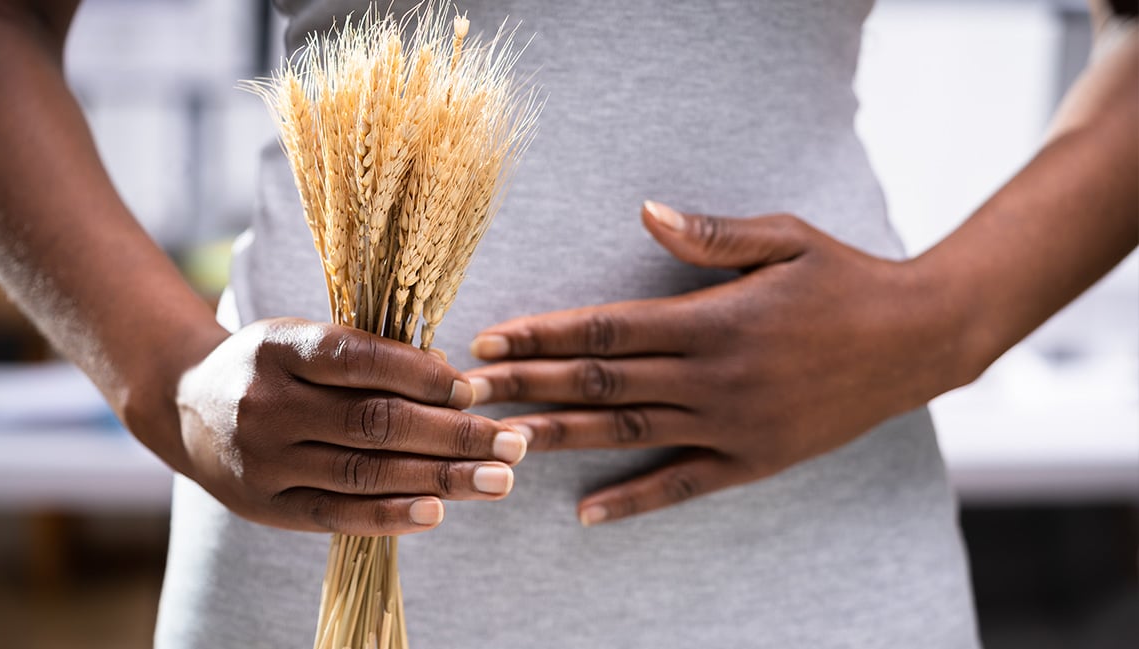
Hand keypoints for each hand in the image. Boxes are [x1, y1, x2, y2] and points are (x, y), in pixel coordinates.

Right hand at [175, 317, 527, 535]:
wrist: (185, 407)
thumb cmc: (271, 367)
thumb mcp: (304, 339)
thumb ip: (367, 356)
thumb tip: (450, 378)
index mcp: (279, 347)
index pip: (359, 359)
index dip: (421, 375)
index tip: (472, 388)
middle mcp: (266, 404)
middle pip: (373, 422)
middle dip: (453, 434)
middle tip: (513, 443)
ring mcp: (262, 460)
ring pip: (363, 471)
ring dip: (439, 478)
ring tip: (497, 480)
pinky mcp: (265, 506)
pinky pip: (336, 513)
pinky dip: (390, 514)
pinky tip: (438, 511)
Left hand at [465, 202, 970, 525]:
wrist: (918, 339)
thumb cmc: (846, 279)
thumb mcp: (786, 239)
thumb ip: (711, 235)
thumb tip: (646, 213)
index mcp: (714, 319)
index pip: (607, 330)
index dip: (544, 335)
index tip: (491, 337)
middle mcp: (714, 378)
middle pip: (601, 385)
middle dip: (526, 386)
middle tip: (465, 392)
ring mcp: (732, 426)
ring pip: (627, 434)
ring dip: (559, 438)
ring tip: (500, 442)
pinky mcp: (754, 460)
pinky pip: (682, 486)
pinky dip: (633, 500)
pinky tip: (586, 511)